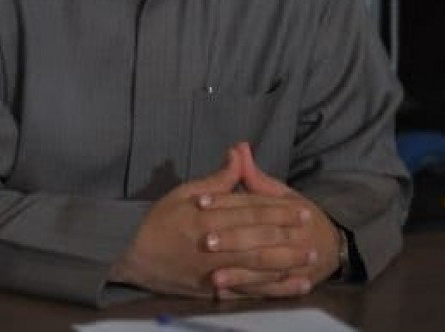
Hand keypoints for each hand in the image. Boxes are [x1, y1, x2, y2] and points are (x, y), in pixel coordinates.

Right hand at [109, 149, 310, 296]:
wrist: (132, 254)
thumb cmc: (159, 219)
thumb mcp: (183, 192)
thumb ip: (216, 178)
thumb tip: (239, 153)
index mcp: (208, 216)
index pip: (249, 211)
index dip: (277, 210)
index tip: (300, 209)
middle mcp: (214, 244)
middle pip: (258, 238)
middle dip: (287, 236)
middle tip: (312, 233)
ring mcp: (215, 270)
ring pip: (258, 268)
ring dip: (286, 264)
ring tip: (310, 260)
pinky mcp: (214, 291)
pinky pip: (249, 291)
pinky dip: (273, 290)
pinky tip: (292, 287)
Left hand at [200, 142, 341, 298]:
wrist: (333, 245)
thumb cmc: (299, 215)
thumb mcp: (279, 192)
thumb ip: (254, 175)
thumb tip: (238, 147)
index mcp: (287, 208)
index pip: (253, 204)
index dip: (225, 202)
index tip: (200, 202)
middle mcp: (291, 236)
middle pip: (259, 238)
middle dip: (232, 240)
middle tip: (205, 241)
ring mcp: (292, 264)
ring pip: (263, 269)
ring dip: (238, 274)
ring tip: (213, 276)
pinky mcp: (290, 284)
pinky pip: (268, 292)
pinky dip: (247, 292)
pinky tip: (226, 295)